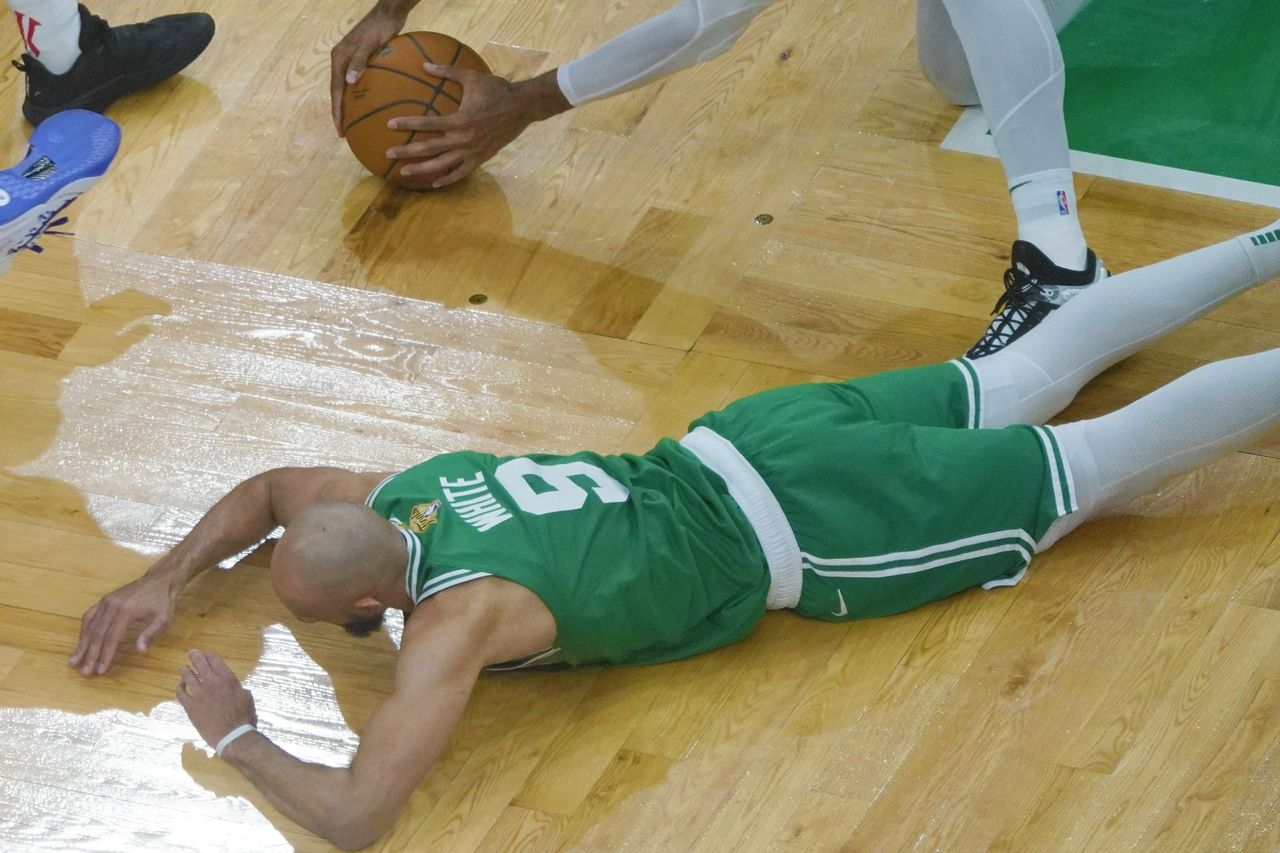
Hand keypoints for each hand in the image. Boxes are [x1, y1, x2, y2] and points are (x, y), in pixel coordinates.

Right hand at [70, 573, 176, 675]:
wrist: (159, 580)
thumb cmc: (162, 602)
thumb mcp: (163, 619)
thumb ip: (151, 635)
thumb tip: (139, 651)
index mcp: (126, 611)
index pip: (112, 638)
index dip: (105, 655)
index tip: (100, 671)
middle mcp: (112, 606)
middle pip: (98, 634)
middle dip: (90, 655)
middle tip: (84, 672)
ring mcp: (106, 601)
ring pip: (90, 626)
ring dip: (82, 645)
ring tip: (74, 661)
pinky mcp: (104, 600)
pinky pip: (89, 616)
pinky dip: (84, 631)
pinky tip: (81, 642)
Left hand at [176, 649, 257, 750]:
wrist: (232, 735)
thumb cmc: (243, 716)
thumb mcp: (246, 696)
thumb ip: (236, 687)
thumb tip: (231, 686)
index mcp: (227, 678)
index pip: (214, 659)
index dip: (210, 655)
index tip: (207, 656)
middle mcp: (211, 682)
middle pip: (199, 663)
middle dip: (194, 656)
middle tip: (191, 653)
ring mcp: (198, 694)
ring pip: (187, 676)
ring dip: (185, 670)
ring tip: (183, 669)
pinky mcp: (190, 706)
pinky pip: (180, 693)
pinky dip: (179, 687)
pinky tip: (180, 686)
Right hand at [330, 4, 408, 133]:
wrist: (389, 13)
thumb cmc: (380, 28)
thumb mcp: (370, 44)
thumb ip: (359, 61)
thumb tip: (348, 82)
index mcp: (339, 58)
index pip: (335, 89)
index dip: (337, 110)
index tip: (339, 128)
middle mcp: (341, 60)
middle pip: (337, 91)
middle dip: (339, 112)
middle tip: (343, 132)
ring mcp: (350, 60)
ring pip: (345, 88)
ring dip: (347, 106)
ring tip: (353, 123)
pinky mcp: (360, 60)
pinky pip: (356, 82)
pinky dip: (358, 96)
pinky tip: (367, 106)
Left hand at [386, 64, 564, 188]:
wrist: (523, 107)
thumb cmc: (496, 90)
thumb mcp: (471, 77)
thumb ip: (447, 71)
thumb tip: (424, 64)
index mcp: (460, 119)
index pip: (428, 123)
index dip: (408, 123)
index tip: (390, 125)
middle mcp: (464, 139)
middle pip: (430, 148)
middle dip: (408, 152)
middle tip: (388, 154)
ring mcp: (473, 151)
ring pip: (443, 165)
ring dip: (422, 169)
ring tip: (404, 172)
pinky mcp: (481, 158)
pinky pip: (461, 172)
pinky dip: (448, 179)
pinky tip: (434, 183)